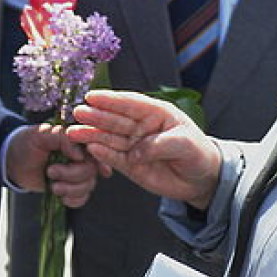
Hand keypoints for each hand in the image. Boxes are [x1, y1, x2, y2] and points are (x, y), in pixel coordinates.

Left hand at [5, 123, 104, 207]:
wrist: (14, 162)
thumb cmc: (27, 144)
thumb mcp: (40, 135)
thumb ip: (61, 138)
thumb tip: (80, 154)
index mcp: (77, 139)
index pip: (96, 147)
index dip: (98, 158)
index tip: (91, 165)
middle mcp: (82, 156)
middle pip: (91, 169)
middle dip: (71, 174)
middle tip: (50, 172)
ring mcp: (78, 173)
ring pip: (88, 185)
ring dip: (71, 189)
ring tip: (52, 186)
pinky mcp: (72, 188)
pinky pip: (82, 198)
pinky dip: (73, 200)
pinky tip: (61, 197)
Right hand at [66, 90, 221, 208]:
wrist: (202, 180)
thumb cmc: (198, 154)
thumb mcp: (185, 144)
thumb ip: (159, 145)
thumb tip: (135, 153)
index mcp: (155, 113)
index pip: (130, 103)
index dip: (111, 100)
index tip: (92, 96)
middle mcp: (141, 126)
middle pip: (115, 120)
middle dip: (96, 116)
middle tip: (78, 113)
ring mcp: (134, 145)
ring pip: (109, 138)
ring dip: (92, 135)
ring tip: (74, 133)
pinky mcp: (130, 164)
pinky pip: (114, 158)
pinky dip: (102, 154)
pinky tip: (90, 149)